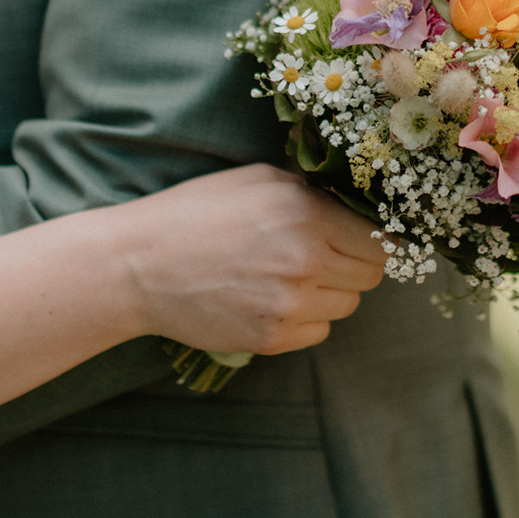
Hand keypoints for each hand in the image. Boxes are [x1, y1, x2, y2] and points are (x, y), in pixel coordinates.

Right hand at [121, 165, 386, 355]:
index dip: (371, 240)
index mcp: (306, 214)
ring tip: (285, 277)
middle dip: (351, 266)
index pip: (379, 240)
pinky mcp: (272, 337)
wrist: (139, 265)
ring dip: (327, 294)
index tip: (357, 240)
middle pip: (369, 277)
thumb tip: (355, 209)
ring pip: (346, 306)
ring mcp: (290, 304)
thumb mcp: (257, 180)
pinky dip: (303, 319)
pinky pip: (317, 332)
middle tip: (319, 257)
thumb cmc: (195, 213)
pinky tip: (268, 299)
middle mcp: (305, 260)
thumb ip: (311, 193)